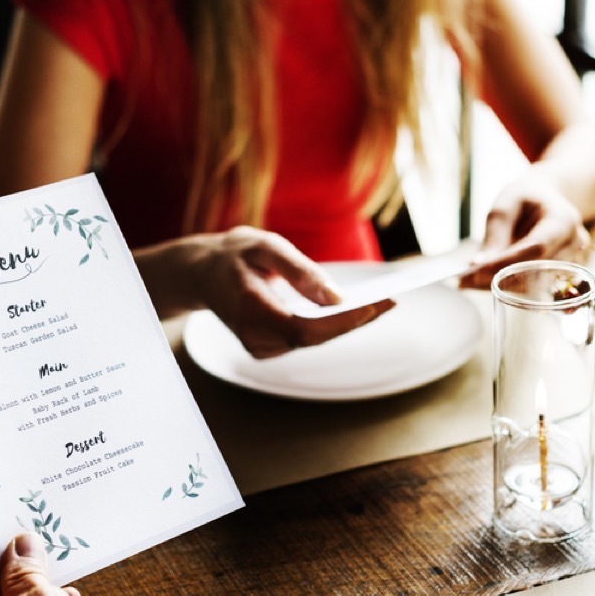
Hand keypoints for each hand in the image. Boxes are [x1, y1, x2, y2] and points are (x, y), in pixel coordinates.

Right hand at [195, 226, 394, 358]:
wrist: (202, 274)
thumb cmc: (236, 255)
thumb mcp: (265, 247)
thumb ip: (299, 271)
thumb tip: (336, 297)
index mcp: (249, 310)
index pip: (305, 329)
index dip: (341, 321)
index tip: (376, 305)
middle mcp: (253, 337)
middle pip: (315, 337)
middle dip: (355, 320)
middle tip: (392, 301)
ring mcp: (259, 348)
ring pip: (314, 340)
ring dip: (347, 323)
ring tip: (383, 303)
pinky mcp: (267, 349)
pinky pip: (307, 338)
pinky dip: (332, 325)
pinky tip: (355, 310)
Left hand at [460, 172, 592, 289]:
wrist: (546, 199)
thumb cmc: (525, 198)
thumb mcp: (505, 206)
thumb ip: (494, 236)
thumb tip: (478, 266)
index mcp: (564, 220)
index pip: (536, 248)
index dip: (506, 263)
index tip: (475, 271)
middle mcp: (574, 244)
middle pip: (536, 271)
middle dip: (498, 278)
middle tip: (463, 280)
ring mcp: (571, 262)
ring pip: (533, 285)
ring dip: (499, 285)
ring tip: (468, 280)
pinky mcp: (561, 275)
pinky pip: (532, 287)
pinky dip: (506, 286)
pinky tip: (484, 280)